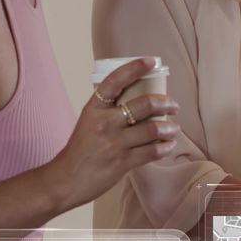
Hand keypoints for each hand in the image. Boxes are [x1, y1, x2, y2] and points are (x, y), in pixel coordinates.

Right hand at [48, 57, 180, 208]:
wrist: (65, 179)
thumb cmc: (80, 151)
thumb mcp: (88, 123)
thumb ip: (108, 112)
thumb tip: (139, 104)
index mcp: (94, 108)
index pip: (115, 80)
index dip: (135, 68)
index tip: (151, 61)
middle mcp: (105, 122)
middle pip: (143, 104)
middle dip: (165, 102)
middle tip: (173, 105)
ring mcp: (114, 143)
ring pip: (153, 129)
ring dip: (170, 128)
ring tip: (174, 129)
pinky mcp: (122, 162)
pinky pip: (152, 152)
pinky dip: (165, 147)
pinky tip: (169, 145)